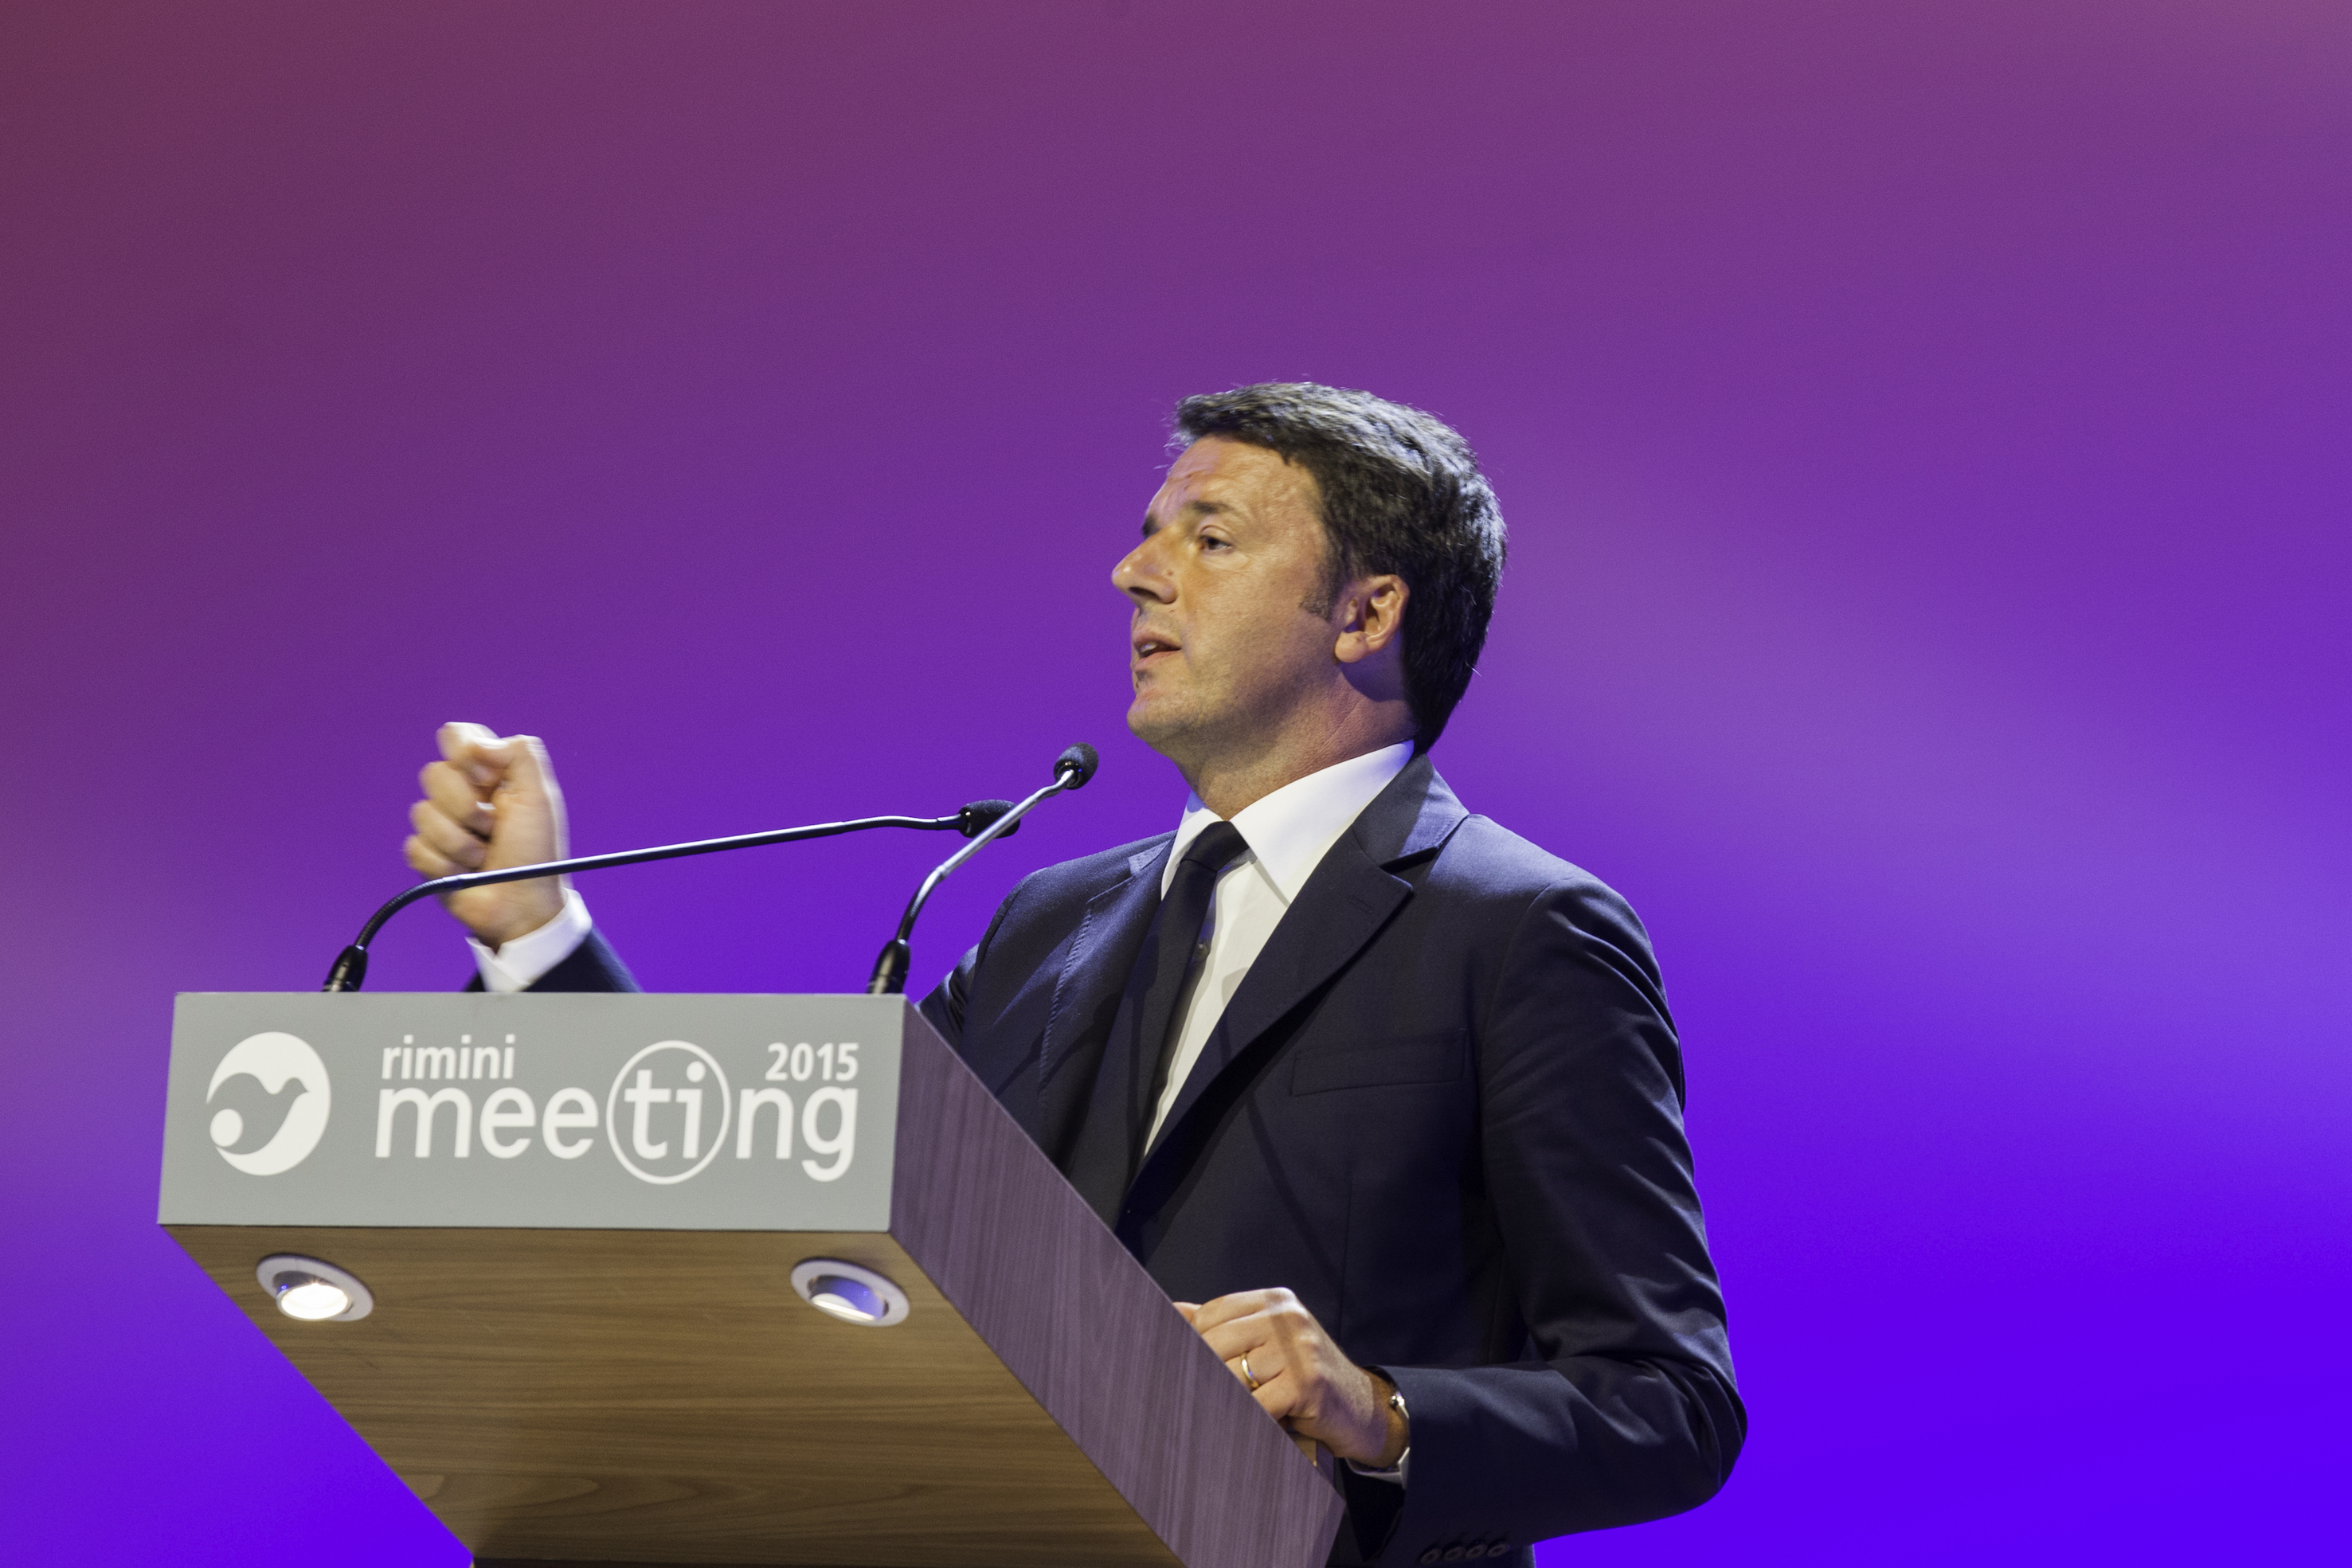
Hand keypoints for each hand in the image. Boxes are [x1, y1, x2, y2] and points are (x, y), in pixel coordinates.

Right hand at [401, 722, 569, 947]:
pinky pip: (415, 847)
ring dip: (459, 842)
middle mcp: (462, 794)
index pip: (456, 736)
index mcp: (489, 773)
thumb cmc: (537, 853)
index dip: (463, 754)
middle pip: (433, 774)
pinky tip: (465, 872)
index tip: (486, 777)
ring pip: (421, 813)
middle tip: (492, 828)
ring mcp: (442, 824)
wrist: (523, 905)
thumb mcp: (540, 797)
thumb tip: (477, 743)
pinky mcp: (427, 855)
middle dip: (465, 807)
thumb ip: (519, 755)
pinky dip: (444, 864)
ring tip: (483, 857)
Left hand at [1175, 1288, 1406, 1467]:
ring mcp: (1300, 1348)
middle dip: (1203, 1374)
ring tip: (1221, 1413)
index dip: (1192, 1342)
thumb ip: (1224, 1327)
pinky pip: (1258, 1404)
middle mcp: (1288, 1317)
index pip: (1213, 1312)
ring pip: (1233, 1375)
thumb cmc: (1305, 1379)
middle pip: (1217, 1342)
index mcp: (1275, 1301)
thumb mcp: (1268, 1343)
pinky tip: (1246, 1426)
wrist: (1360, 1410)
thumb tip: (1171, 1313)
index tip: (1182, 1366)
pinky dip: (1248, 1419)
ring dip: (1224, 1400)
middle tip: (1194, 1398)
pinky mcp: (1308, 1382)